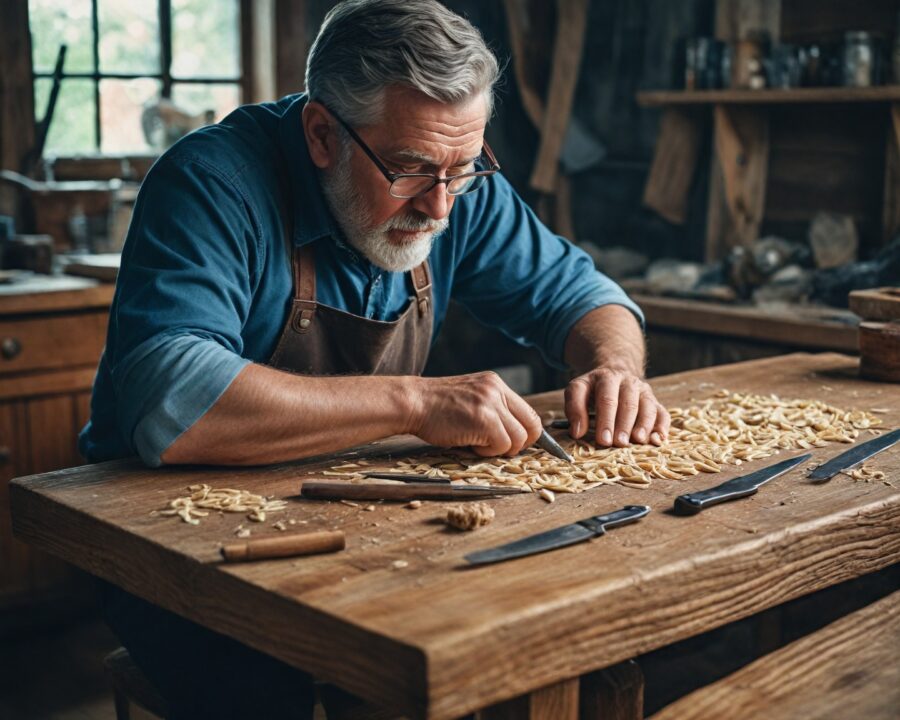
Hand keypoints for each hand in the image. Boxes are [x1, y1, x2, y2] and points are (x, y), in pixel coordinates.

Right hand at [408, 372, 543, 456]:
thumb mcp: (469, 398)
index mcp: (495, 383)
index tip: (514, 443)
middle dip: (521, 444)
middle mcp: (497, 390)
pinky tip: (470, 444)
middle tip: (500, 448)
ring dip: (500, 448)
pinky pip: (502, 445)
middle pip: (532, 425)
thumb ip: (491, 409)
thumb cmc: (434, 407)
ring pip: (519, 438)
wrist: (413, 402)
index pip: (528, 411)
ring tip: (477, 443)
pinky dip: (488, 451)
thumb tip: (512, 434)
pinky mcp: (486, 420)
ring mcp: (492, 404)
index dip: (525, 432)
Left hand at [564, 366, 669, 446]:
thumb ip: (574, 408)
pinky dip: (662, 427)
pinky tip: (658, 440)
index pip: (606, 399)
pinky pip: (663, 413)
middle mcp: (628, 382)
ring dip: (644, 425)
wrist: (615, 374)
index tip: (602, 440)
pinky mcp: (655, 402)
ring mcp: (644, 391)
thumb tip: (577, 432)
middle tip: (619, 444)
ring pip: (648, 407)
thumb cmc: (594, 389)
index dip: (605, 420)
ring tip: (638, 441)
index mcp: (607, 378)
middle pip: (628, 403)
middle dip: (623, 425)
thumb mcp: (578, 390)